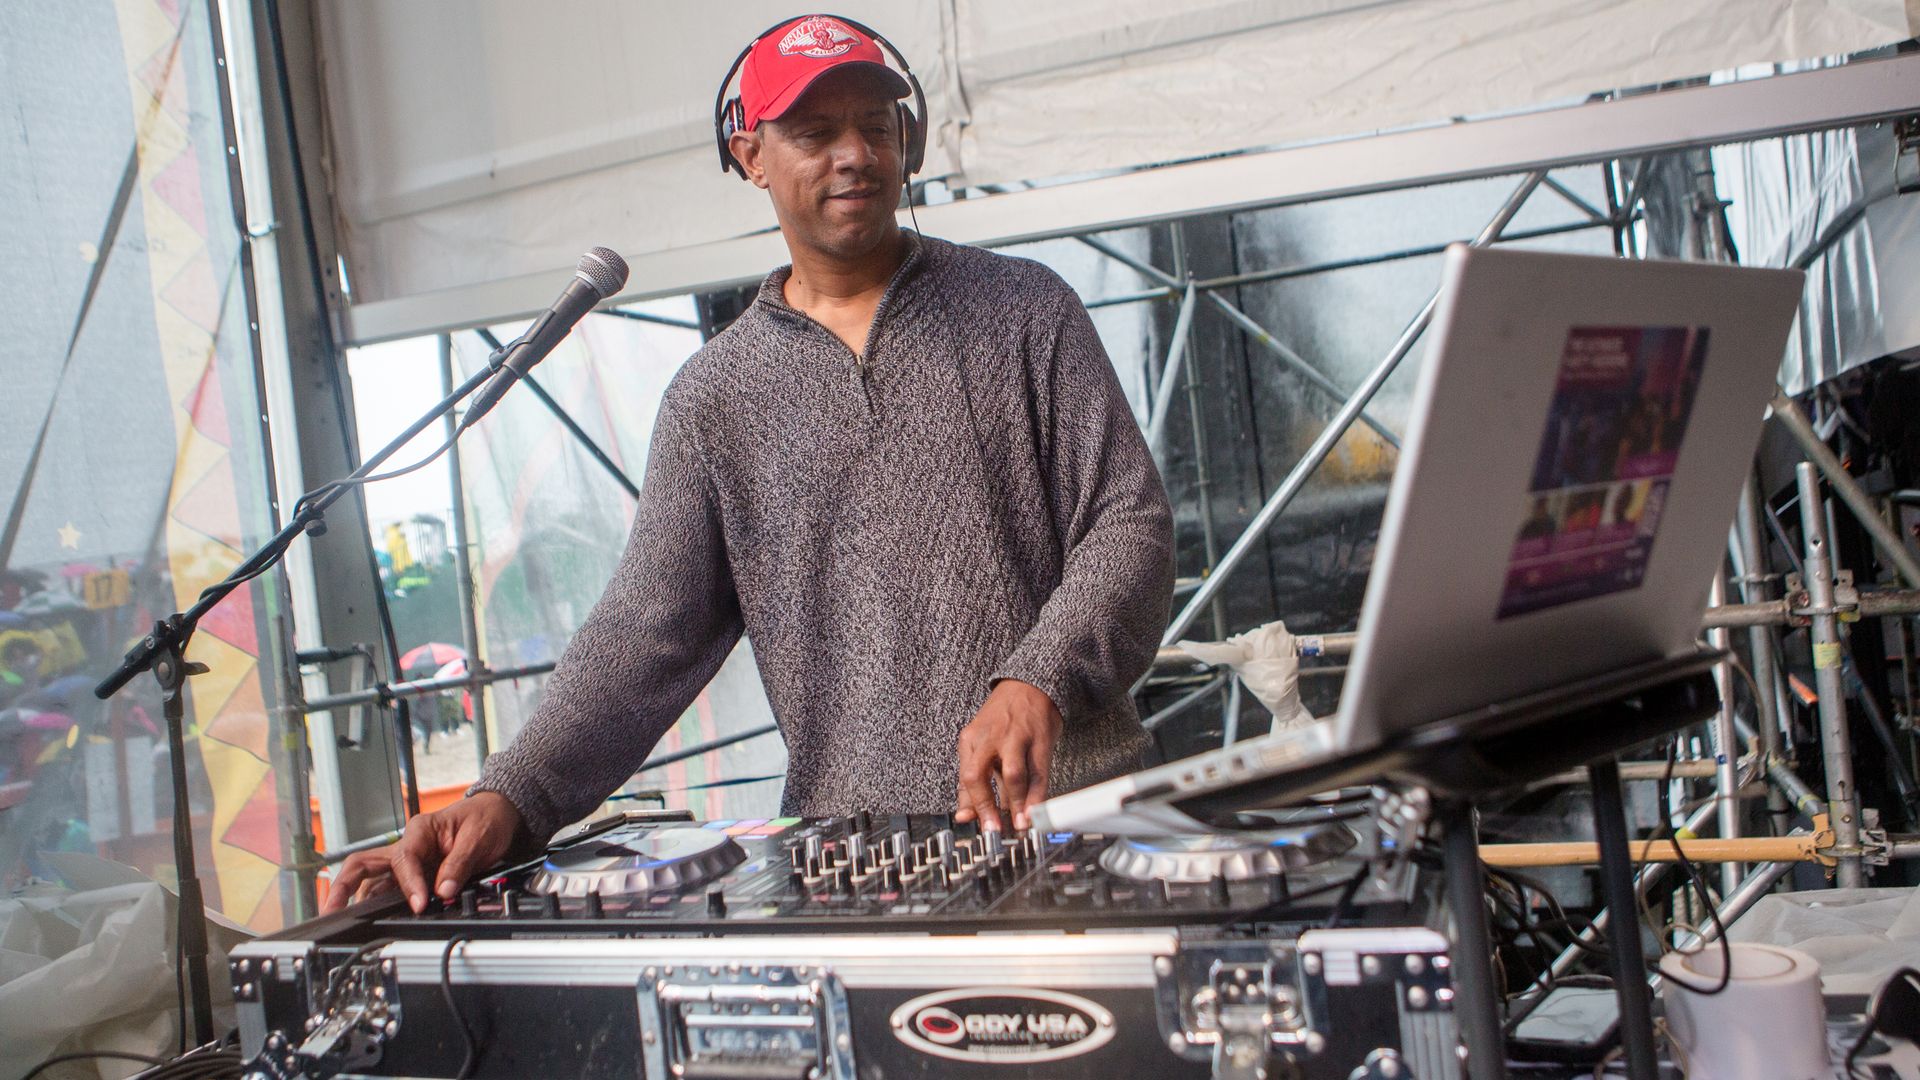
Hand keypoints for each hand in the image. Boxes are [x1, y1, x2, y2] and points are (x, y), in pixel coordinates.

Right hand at [322, 791, 523, 913]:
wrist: (497, 814)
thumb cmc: (486, 818)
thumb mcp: (478, 838)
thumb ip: (459, 866)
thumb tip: (443, 892)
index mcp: (420, 830)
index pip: (404, 860)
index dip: (410, 885)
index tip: (420, 905)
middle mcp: (407, 845)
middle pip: (362, 864)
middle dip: (342, 887)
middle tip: (331, 911)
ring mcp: (407, 861)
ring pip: (371, 880)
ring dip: (358, 899)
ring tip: (343, 921)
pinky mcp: (414, 874)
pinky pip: (389, 890)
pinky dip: (379, 904)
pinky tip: (373, 918)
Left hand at [954, 679, 1061, 831]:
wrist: (1031, 685)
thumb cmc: (1003, 720)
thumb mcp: (980, 744)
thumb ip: (972, 781)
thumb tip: (965, 816)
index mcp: (971, 740)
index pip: (965, 778)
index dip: (971, 805)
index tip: (976, 825)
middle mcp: (989, 738)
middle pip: (979, 775)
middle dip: (987, 807)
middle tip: (995, 830)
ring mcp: (1016, 738)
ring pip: (1012, 775)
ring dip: (1017, 804)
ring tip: (1020, 824)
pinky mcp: (1040, 740)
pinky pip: (1038, 772)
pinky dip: (1037, 794)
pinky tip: (1036, 810)